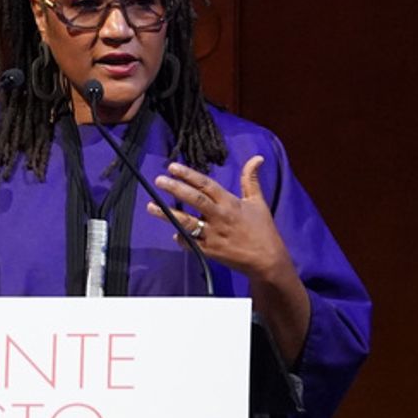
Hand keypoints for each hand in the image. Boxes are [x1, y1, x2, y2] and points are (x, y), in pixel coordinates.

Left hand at [147, 156, 290, 283]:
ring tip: (150, 206)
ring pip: (187, 222)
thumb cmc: (263, 229)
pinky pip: (190, 243)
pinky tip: (173, 233)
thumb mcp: (258, 202)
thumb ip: (251, 180)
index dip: (189, 175)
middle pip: (194, 200)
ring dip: (168, 214)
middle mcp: (219, 217)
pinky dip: (181, 238)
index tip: (172, 167)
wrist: (267, 259)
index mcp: (230, 203)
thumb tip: (257, 158)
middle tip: (159, 180)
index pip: (206, 185)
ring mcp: (213, 235)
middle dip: (175, 189)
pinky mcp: (210, 251)